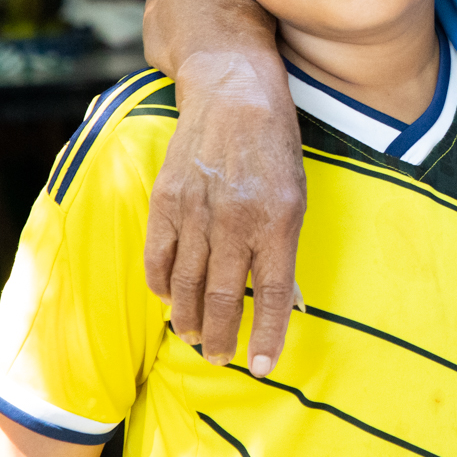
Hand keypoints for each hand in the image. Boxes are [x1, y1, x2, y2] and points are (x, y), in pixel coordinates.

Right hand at [142, 0, 302, 375]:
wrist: (235, 90)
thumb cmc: (276, 144)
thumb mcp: (297, 192)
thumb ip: (285, 244)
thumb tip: (286, 297)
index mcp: (279, 219)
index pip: (273, 293)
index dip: (268, 334)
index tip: (264, 366)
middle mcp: (237, 220)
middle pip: (223, 297)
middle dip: (222, 336)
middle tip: (221, 357)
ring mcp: (197, 211)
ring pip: (186, 286)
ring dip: (190, 319)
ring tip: (196, 338)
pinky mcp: (165, 201)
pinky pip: (159, 259)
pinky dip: (162, 286)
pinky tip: (169, 299)